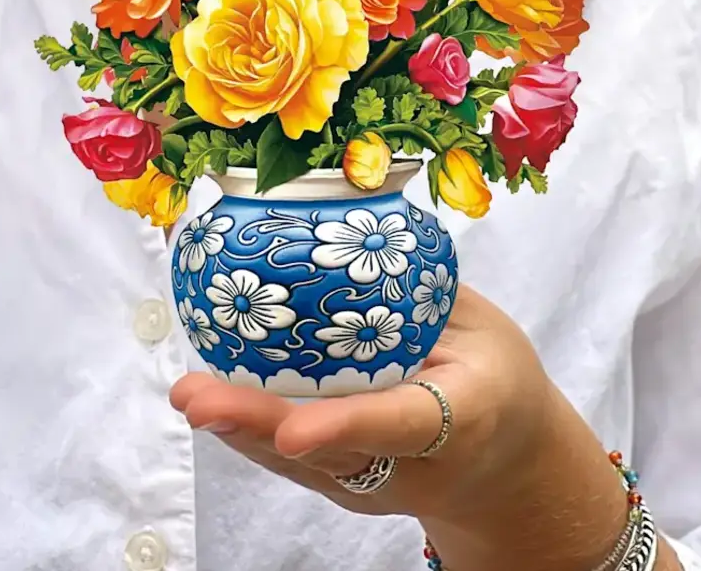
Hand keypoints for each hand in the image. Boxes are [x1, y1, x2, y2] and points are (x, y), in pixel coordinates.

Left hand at [171, 285, 640, 570]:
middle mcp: (413, 464)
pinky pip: (295, 460)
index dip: (343, 425)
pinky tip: (207, 397)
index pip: (398, 422)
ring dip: (240, 429)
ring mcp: (378, 482)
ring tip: (189, 395)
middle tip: (197, 398)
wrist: (511, 466)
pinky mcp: (349, 484)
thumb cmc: (495, 376)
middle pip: (331, 452)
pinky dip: (250, 430)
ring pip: (302, 463)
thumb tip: (351, 216)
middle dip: (258, 427)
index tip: (292, 430)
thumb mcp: (482, 327)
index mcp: (460, 418)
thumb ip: (422, 289)